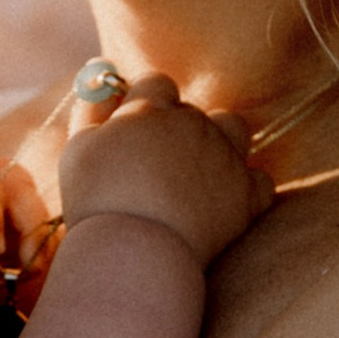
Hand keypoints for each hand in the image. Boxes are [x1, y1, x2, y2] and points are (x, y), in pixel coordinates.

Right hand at [57, 73, 270, 272]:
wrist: (136, 255)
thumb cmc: (97, 202)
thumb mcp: (78, 150)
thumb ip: (92, 111)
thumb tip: (101, 83)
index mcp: (152, 108)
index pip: (157, 82)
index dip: (144, 104)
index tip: (132, 130)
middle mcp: (194, 124)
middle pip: (192, 110)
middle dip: (175, 129)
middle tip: (153, 166)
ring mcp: (224, 159)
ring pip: (234, 128)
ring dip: (219, 141)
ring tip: (195, 173)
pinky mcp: (246, 196)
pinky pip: (260, 179)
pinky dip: (245, 187)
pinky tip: (222, 201)